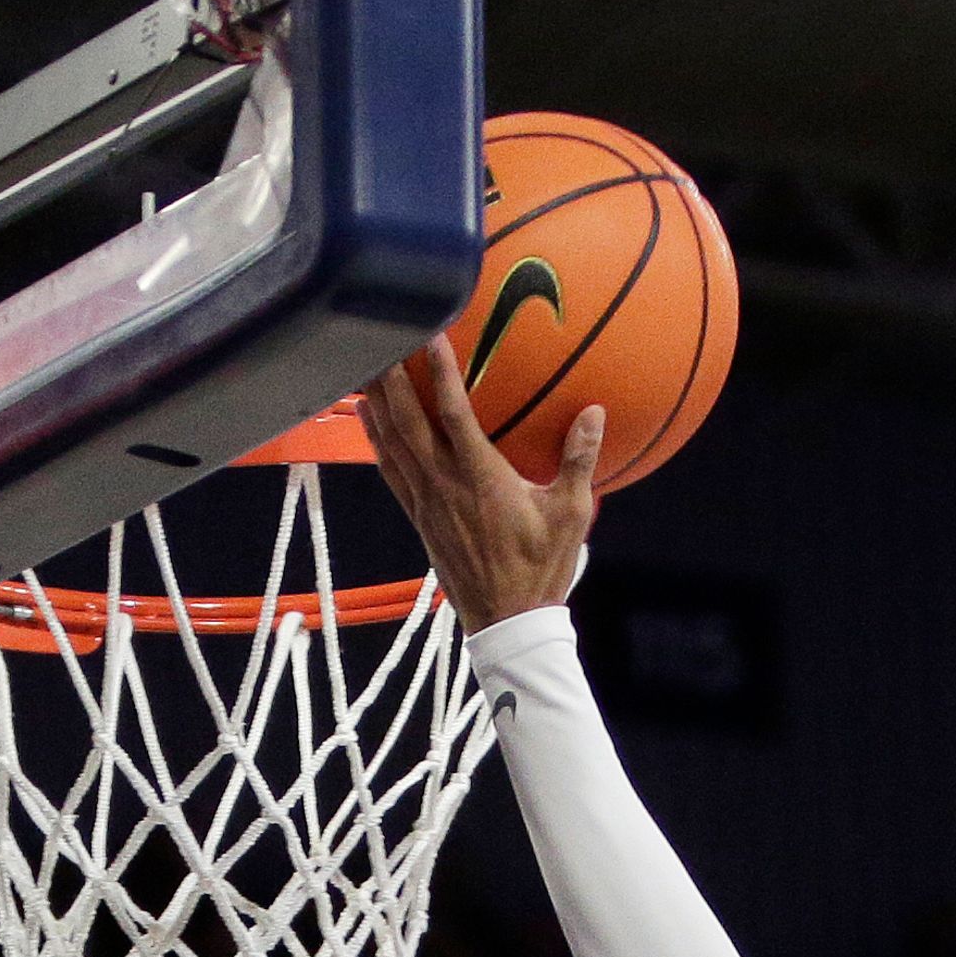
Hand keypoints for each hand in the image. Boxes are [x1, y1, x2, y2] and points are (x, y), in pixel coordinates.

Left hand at [359, 337, 604, 633]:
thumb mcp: (570, 515)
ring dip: (376, 401)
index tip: (430, 333)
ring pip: (391, 442)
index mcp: (481, 478)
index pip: (453, 412)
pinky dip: (375, 438)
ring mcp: (426, 502)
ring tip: (361, 362)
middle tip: (377, 335)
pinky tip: (366, 416)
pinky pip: (390, 469)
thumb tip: (593, 411)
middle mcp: (444, 484)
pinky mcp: (418, 517)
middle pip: (407, 420)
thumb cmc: (541, 568)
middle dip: (391, 376)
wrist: (506, 622)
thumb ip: (579, 460)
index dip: (439, 371)